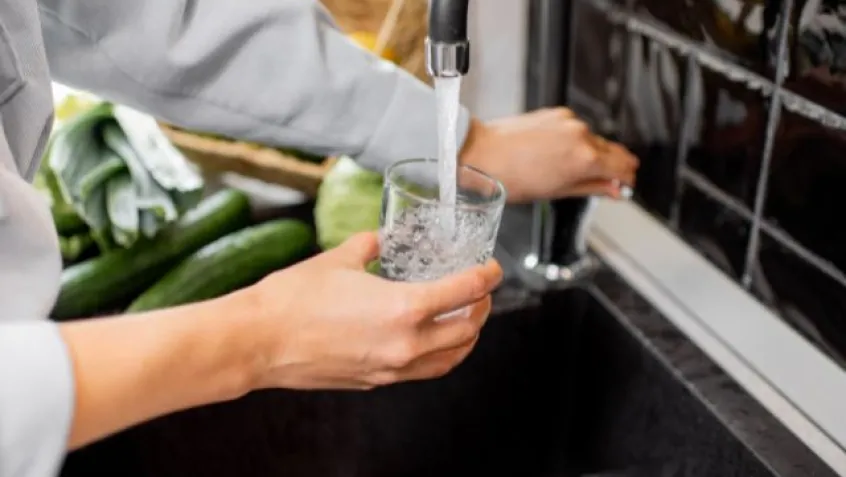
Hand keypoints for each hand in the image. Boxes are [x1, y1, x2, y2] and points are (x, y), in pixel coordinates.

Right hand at [238, 232, 502, 390]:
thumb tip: (378, 240)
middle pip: (467, 329)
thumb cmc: (293, 300)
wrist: (258, 342)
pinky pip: (423, 372)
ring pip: (451, 358)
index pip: (465, 291)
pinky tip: (432, 343)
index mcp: (403, 308)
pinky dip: (440, 356)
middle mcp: (406, 344)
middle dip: (482, 307)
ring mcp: (392, 368)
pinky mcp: (376, 381)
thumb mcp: (337, 259)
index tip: (492, 268)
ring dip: (467, 337)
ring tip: (466, 319)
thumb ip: (367, 247)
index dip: (486, 277)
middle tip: (481, 291)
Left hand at [460, 108, 638, 202]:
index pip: (623, 167)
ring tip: (574, 170)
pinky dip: (575, 141)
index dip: (627, 178)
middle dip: (613, 166)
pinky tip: (560, 153)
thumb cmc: (511, 178)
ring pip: (593, 140)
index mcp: (585, 159)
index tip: (625, 184)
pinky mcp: (556, 113)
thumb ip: (592, 188)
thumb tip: (614, 189)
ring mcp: (569, 122)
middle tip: (609, 180)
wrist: (482, 154)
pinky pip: (575, 129)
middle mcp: (581, 135)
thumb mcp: (557, 192)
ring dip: (592, 153)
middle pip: (612, 151)